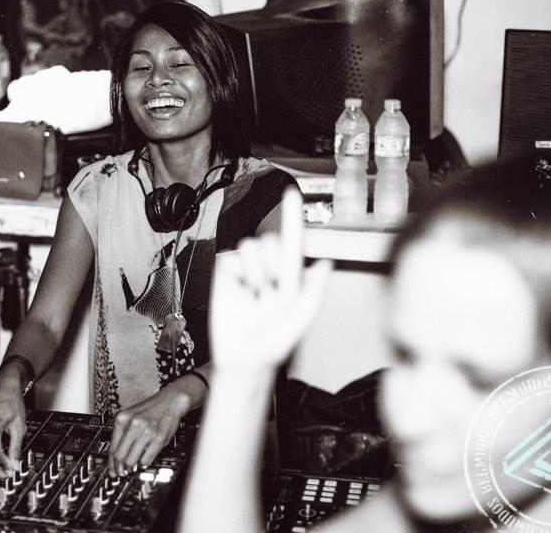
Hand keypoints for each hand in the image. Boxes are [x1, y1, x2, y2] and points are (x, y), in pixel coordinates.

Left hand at [107, 385, 192, 475]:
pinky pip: (146, 459)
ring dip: (131, 467)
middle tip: (122, 472)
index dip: (111, 463)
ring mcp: (146, 432)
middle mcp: (133, 425)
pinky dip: (144, 463)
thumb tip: (118, 454)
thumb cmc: (151, 409)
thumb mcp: (131, 416)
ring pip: (131, 459)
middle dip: (120, 468)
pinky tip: (143, 462)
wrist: (170, 401)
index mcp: (123, 419)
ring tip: (132, 468)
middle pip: (120, 456)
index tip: (112, 470)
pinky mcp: (158, 438)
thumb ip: (124, 433)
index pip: (112, 447)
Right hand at [210, 187, 332, 369]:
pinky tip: (242, 293)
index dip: (291, 216)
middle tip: (273, 293)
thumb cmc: (275, 341)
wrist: (244, 357)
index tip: (290, 193)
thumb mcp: (302, 317)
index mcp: (289, 274)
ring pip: (253, 246)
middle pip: (271, 240)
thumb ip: (314, 289)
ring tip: (257, 296)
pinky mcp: (226, 272)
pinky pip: (233, 257)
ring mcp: (245, 269)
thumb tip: (324, 262)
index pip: (292, 240)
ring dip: (259, 272)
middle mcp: (268, 267)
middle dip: (275, 265)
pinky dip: (241, 275)